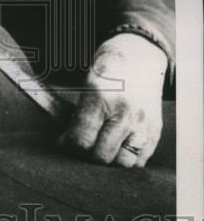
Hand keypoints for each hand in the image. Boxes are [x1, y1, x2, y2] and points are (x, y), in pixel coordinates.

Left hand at [59, 33, 167, 167]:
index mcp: (102, 97)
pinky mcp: (155, 131)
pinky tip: (118, 148)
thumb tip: (66, 143)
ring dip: (110, 160)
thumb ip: (77, 115)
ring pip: (123, 163)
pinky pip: (140, 161)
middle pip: (102, 156)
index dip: (68, 145)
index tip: (65, 142)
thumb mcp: (86, 84)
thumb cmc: (108, 70)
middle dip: (87, 154)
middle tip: (83, 145)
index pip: (81, 139)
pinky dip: (127, 160)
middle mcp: (125, 113)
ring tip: (101, 147)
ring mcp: (143, 124)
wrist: (140, 57)